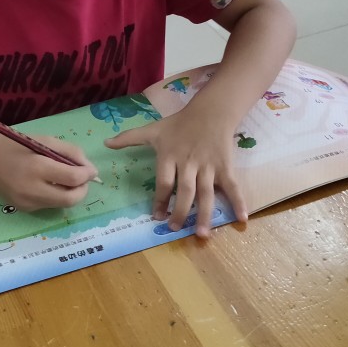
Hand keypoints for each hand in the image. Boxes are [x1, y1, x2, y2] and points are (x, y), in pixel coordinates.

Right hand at [0, 133, 97, 212]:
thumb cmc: (14, 145)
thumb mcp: (44, 140)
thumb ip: (70, 152)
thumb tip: (89, 169)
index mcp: (37, 167)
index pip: (73, 178)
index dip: (87, 174)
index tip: (90, 169)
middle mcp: (33, 190)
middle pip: (71, 199)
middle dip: (83, 189)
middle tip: (82, 178)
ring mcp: (27, 203)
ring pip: (62, 205)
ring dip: (71, 193)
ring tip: (65, 179)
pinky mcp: (24, 209)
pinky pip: (50, 205)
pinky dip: (56, 196)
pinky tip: (48, 184)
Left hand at [106, 112, 246, 238]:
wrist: (211, 111)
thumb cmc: (179, 124)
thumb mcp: (152, 129)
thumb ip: (129, 138)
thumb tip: (105, 144)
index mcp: (170, 156)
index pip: (164, 182)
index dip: (160, 200)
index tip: (156, 216)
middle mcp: (189, 163)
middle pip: (185, 191)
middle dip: (181, 211)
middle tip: (175, 229)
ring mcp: (208, 166)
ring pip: (206, 193)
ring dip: (205, 214)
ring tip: (203, 234)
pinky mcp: (225, 167)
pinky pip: (232, 186)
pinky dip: (239, 201)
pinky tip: (242, 219)